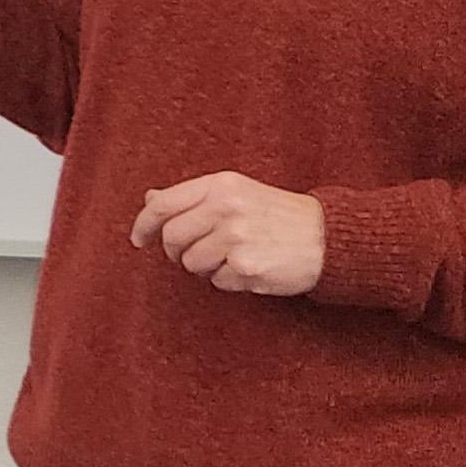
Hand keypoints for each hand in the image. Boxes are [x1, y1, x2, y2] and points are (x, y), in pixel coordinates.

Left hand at [131, 172, 325, 296]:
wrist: (326, 236)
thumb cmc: (277, 214)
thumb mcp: (235, 192)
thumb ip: (192, 197)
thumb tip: (149, 198)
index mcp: (220, 185)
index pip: (163, 205)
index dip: (144, 224)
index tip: (139, 239)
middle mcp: (226, 208)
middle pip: (172, 238)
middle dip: (176, 251)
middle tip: (193, 253)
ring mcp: (236, 238)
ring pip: (191, 264)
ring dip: (205, 266)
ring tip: (232, 256)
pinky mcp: (247, 266)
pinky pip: (217, 281)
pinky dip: (228, 280)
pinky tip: (249, 266)